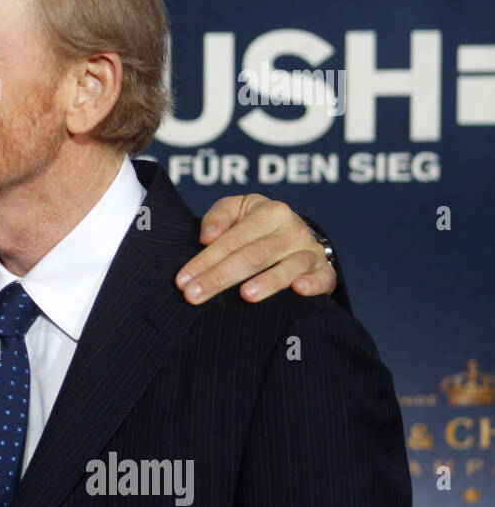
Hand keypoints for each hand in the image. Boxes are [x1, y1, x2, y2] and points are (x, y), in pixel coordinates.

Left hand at [175, 194, 336, 304]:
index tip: (182, 281)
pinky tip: (299, 290)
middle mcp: (293, 230)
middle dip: (221, 277)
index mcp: (270, 212)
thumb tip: (207, 237)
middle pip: (253, 255)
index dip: (205, 260)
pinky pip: (323, 278)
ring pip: (288, 267)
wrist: (294, 236)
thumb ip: (218, 217)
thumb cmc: (255, 225)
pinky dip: (313, 284)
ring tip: (245, 296)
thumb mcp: (236, 210)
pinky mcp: (324, 271)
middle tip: (194, 295)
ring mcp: (310, 251)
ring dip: (267, 282)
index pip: (232, 239)